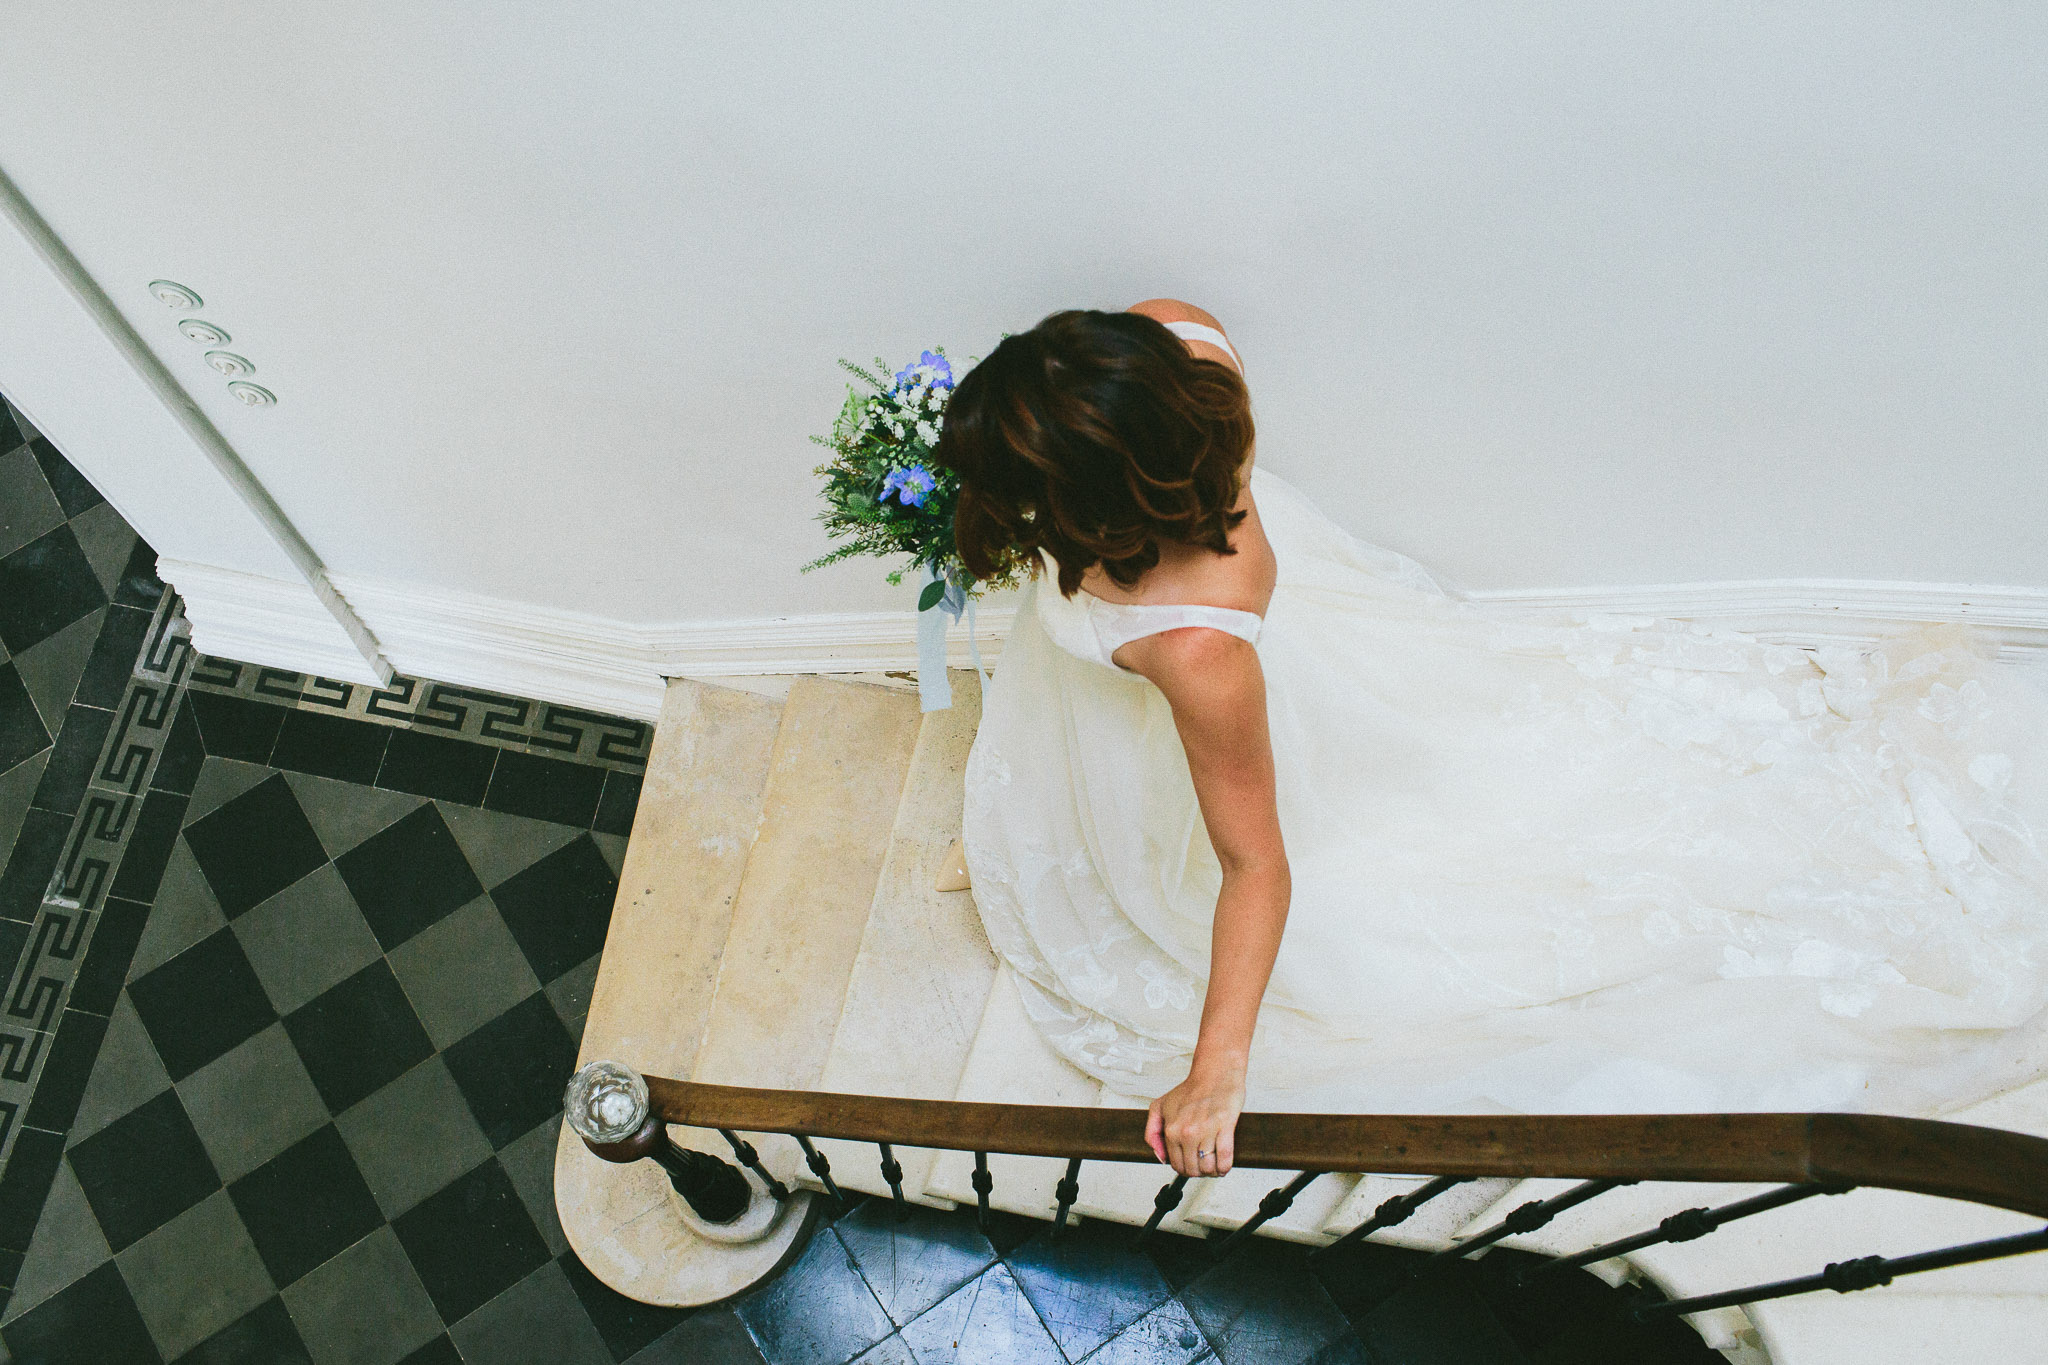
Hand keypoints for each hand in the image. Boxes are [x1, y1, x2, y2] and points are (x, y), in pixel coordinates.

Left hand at [1145, 1055, 1245, 1176]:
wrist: (1214, 1073)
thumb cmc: (1192, 1089)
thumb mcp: (1160, 1106)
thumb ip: (1152, 1132)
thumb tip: (1160, 1156)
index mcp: (1172, 1129)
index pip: (1175, 1164)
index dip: (1184, 1169)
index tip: (1190, 1167)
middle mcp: (1187, 1132)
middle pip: (1192, 1169)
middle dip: (1198, 1173)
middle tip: (1203, 1167)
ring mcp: (1206, 1130)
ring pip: (1208, 1167)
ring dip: (1212, 1171)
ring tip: (1214, 1166)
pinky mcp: (1225, 1127)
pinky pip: (1225, 1158)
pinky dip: (1224, 1167)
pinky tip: (1223, 1165)